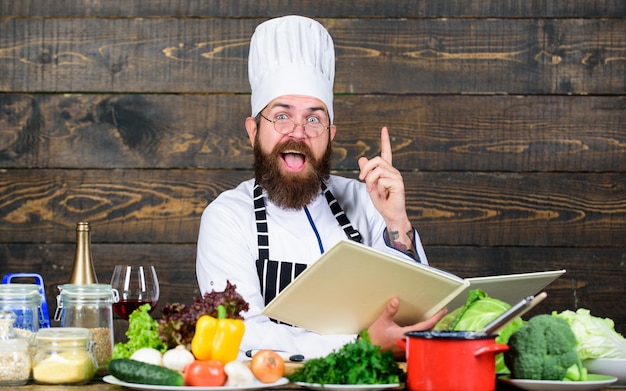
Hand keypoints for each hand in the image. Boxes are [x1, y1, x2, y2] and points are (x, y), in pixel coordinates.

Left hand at [358, 127, 413, 251]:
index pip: (386, 152)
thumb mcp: (370, 185)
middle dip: (365, 169)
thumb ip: (366, 172)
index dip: (385, 140)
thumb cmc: (382, 201)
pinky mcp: (398, 183)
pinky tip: (384, 194)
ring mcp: (397, 176)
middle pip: (376, 160)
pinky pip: (382, 179)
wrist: (390, 214)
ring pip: (377, 170)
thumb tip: (362, 158)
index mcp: (387, 170)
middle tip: (362, 180)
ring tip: (372, 190)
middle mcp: (393, 171)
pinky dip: (378, 187)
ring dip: (370, 180)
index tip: (384, 129)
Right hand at [367, 297, 446, 358]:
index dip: (436, 318)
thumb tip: (396, 300)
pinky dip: (423, 331)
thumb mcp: (382, 321)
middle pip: (428, 331)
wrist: (369, 349)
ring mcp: (408, 344)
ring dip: (430, 327)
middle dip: (436, 321)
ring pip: (423, 335)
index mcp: (405, 334)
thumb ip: (390, 311)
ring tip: (435, 318)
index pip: (425, 325)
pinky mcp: (405, 345)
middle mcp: (409, 340)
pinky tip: (423, 327)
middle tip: (442, 312)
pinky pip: (418, 338)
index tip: (443, 311)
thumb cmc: (375, 337)